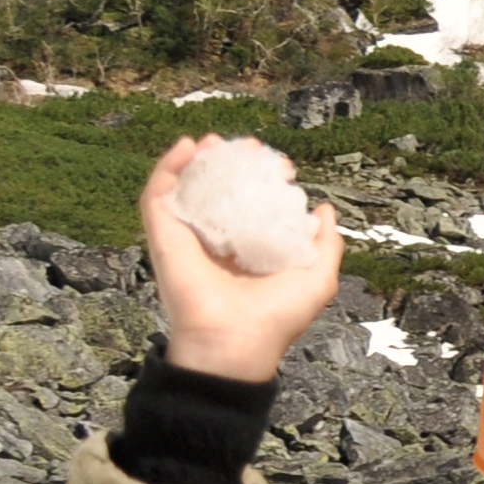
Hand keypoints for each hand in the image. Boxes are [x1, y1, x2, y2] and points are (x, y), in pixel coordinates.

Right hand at [139, 135, 342, 384]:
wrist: (235, 343)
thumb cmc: (276, 317)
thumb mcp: (317, 277)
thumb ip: (326, 244)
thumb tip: (324, 210)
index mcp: (250, 251)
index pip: (254, 206)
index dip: (267, 181)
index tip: (283, 167)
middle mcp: (217, 243)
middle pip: (218, 192)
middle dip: (233, 164)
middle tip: (249, 146)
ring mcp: (187, 238)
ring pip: (186, 188)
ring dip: (198, 160)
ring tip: (215, 140)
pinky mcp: (162, 237)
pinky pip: (157, 196)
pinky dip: (167, 167)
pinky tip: (186, 147)